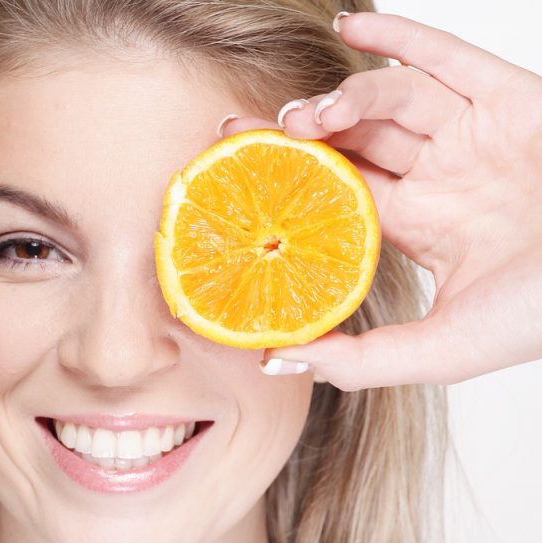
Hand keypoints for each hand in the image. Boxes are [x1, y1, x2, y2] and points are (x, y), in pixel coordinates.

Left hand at [220, 12, 541, 390]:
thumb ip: (364, 359)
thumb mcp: (446, 347)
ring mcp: (473, 134)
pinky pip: (447, 57)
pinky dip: (400, 37)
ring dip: (344, 98)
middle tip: (245, 131)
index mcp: (420, 224)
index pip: (335, 194)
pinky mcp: (512, 97)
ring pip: (393, 101)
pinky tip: (350, 27)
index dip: (287, 182)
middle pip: (353, 142)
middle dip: (299, 133)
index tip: (236, 171)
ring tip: (308, 113)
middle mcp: (440, 175)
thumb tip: (277, 360)